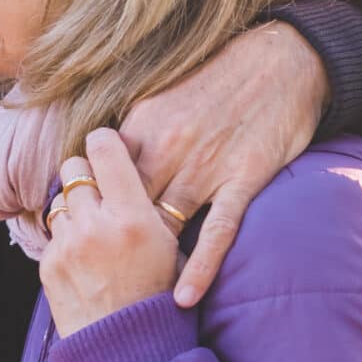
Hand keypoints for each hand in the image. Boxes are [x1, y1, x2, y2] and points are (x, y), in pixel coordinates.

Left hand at [40, 131, 182, 334]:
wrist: (125, 349)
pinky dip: (67, 235)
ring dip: (75, 205)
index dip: (105, 142)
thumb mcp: (170, 247)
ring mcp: (68, 245)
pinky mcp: (49, 264)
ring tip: (94, 226)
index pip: (105, 150)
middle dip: (86, 173)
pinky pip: (54, 231)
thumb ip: (151, 207)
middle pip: (74, 167)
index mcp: (133, 217)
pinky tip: (85, 252)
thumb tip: (134, 171)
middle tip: (100, 188)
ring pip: (61, 198)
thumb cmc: (157, 296)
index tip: (108, 146)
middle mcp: (96, 225)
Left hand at [118, 21, 325, 307]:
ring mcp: (205, 167)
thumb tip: (104, 165)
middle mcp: (167, 149)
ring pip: (165, 224)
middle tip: (94, 283)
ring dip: (147, 262)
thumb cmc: (220, 79)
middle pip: (126, 210)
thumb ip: (133, 135)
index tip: (80, 245)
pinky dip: (200, 267)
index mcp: (142, 127)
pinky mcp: (242, 180)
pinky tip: (183, 298)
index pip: (102, 183)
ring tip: (126, 302)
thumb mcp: (161, 97)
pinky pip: (218, 232)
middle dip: (109, 247)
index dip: (90, 216)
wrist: (281, 60)